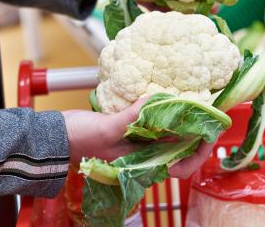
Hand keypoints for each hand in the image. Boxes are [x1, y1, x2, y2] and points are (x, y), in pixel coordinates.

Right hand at [62, 97, 216, 176]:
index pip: (180, 167)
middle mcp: (144, 155)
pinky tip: (166, 97)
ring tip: (192, 103)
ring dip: (181, 120)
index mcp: (141, 163)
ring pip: (168, 135)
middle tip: (208, 112)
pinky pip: (153, 122)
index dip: (198, 153)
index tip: (209, 134)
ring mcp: (137, 143)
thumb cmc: (78, 139)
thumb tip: (155, 100)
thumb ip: (131, 117)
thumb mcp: (106, 128)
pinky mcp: (130, 129)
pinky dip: (162, 111)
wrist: (56, 136)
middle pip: (179, 148)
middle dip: (196, 132)